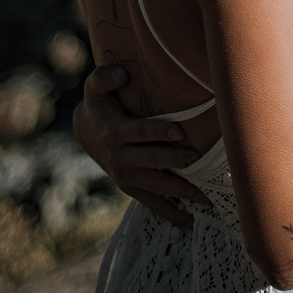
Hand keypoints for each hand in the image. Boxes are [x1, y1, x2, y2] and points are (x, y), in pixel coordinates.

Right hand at [73, 64, 211, 227]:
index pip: (139, 132)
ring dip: (180, 190)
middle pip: (151, 160)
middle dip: (175, 160)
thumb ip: (104, 77)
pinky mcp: (131, 187)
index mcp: (115, 132)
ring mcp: (126, 176)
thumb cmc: (100, 104)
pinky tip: (191, 219)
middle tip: (199, 159)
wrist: (87, 132)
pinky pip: (152, 202)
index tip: (180, 131)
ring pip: (156, 185)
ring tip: (205, 196)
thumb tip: (121, 74)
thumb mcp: (95, 87)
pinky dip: (170, 212)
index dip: (158, 131)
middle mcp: (120, 157)